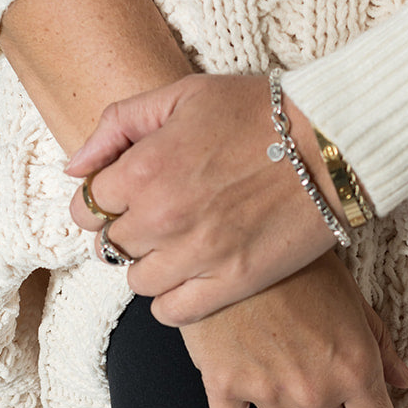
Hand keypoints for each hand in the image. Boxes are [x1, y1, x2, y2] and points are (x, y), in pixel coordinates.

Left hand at [65, 73, 346, 324]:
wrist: (331, 145)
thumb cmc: (259, 113)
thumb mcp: (182, 95)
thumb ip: (118, 125)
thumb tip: (76, 167)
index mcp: (144, 168)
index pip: (87, 206)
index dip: (102, 201)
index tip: (124, 198)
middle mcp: (163, 217)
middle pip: (111, 246)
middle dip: (126, 232)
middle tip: (156, 219)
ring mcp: (197, 255)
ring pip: (138, 283)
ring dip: (149, 267)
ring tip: (176, 247)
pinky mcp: (232, 283)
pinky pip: (173, 312)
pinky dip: (171, 301)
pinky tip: (188, 279)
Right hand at [178, 251, 407, 407]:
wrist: (237, 236)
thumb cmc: (297, 260)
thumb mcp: (353, 296)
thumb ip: (380, 345)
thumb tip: (402, 379)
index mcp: (353, 367)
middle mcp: (313, 387)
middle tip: (331, 397)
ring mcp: (267, 390)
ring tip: (292, 390)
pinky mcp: (224, 385)